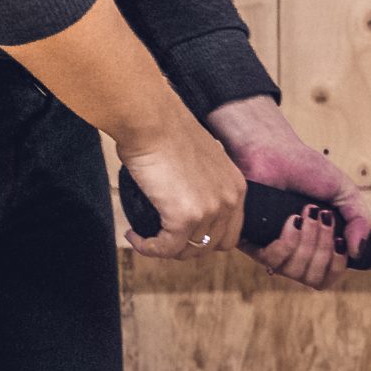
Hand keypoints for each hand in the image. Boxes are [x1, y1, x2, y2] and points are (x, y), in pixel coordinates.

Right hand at [115, 116, 245, 261]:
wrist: (150, 119)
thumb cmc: (165, 129)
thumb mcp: (199, 157)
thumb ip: (203, 181)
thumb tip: (187, 196)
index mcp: (236, 185)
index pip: (230, 232)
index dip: (204, 238)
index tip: (181, 234)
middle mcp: (229, 199)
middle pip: (212, 246)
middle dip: (185, 247)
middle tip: (161, 237)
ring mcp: (210, 209)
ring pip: (188, 251)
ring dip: (164, 249)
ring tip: (146, 237)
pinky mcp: (185, 217)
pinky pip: (165, 249)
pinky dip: (148, 248)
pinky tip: (134, 236)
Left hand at [204, 96, 369, 290]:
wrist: (272, 150)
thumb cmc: (304, 168)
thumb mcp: (344, 192)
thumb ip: (360, 220)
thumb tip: (358, 252)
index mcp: (315, 245)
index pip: (327, 278)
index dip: (337, 266)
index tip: (341, 240)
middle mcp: (293, 252)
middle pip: (314, 279)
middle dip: (325, 248)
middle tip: (322, 216)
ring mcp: (272, 249)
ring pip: (296, 272)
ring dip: (309, 241)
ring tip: (306, 212)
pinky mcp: (251, 242)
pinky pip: (274, 261)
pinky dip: (289, 240)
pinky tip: (292, 218)